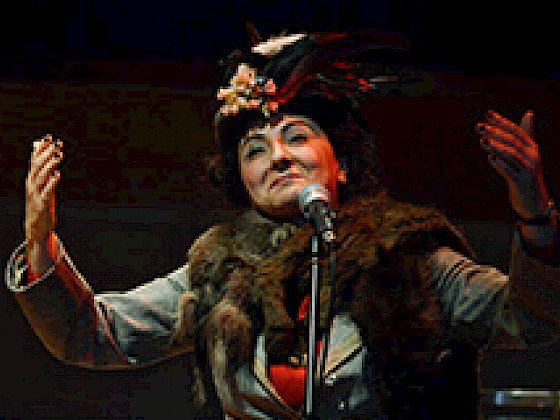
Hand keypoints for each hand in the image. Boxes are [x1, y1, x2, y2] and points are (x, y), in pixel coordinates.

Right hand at [25, 134, 62, 272]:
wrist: (35, 229)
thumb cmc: (39, 204)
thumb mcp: (40, 186)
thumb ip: (41, 170)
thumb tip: (41, 153)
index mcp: (31, 180)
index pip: (35, 160)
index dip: (41, 148)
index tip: (49, 137)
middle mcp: (32, 185)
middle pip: (38, 166)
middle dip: (47, 154)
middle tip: (56, 144)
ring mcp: (36, 195)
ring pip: (41, 177)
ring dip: (50, 165)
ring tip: (58, 155)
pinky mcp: (42, 205)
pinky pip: (47, 192)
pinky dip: (52, 182)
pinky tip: (58, 175)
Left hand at [478, 110, 550, 219]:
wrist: (534, 200)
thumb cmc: (526, 173)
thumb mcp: (527, 153)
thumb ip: (524, 135)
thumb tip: (528, 112)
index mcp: (532, 146)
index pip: (516, 130)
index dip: (501, 121)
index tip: (487, 114)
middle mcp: (532, 156)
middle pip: (513, 140)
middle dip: (495, 132)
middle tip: (479, 127)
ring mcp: (527, 169)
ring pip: (512, 154)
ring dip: (496, 147)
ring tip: (482, 141)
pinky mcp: (521, 182)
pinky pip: (509, 171)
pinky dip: (500, 164)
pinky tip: (490, 159)